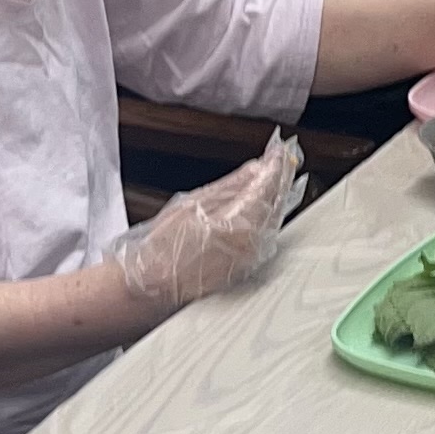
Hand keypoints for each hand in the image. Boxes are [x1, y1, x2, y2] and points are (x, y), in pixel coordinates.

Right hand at [108, 134, 304, 310]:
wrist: (154, 283)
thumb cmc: (166, 246)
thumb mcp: (194, 203)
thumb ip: (231, 186)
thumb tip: (255, 169)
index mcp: (241, 223)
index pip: (268, 185)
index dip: (275, 164)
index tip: (279, 149)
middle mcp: (254, 242)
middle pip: (276, 202)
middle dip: (279, 178)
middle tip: (280, 157)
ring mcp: (254, 257)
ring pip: (273, 218)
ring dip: (274, 196)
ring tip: (272, 175)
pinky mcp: (249, 266)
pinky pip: (265, 234)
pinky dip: (266, 215)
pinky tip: (261, 204)